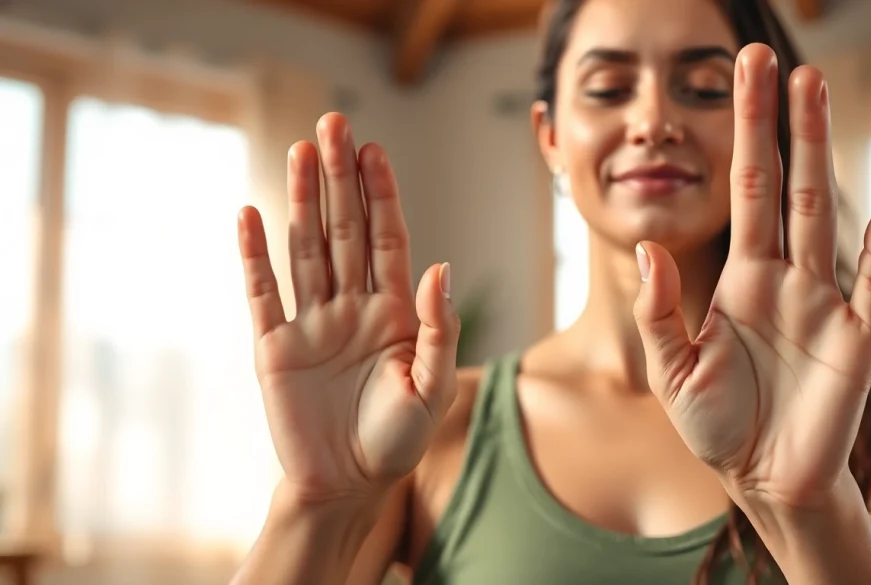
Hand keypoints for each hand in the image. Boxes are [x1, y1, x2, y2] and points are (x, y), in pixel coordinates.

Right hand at [237, 114, 459, 502]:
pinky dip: (254, 255)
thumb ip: (438, 327)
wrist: (347, 487)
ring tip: (301, 151)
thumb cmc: (395, 441)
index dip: (381, 195)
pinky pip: (262, 293)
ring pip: (305, 249)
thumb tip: (440, 264)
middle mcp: (352, 307)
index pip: (388, 239)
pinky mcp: (274, 348)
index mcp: (394, 312)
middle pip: (344, 230)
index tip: (374, 151)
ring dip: (301, 200)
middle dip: (340, 178)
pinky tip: (251, 214)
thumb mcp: (431, 388)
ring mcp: (311, 323)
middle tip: (335, 124)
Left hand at [632, 44, 870, 508]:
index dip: (743, 133)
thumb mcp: (671, 368)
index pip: (743, 190)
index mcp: (739, 278)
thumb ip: (660, 310)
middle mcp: (784, 278)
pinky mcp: (856, 341)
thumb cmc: (715, 425)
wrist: (760, 482)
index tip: (740, 76)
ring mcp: (823, 303)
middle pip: (784, 185)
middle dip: (782, 124)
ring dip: (822, 155)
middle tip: (781, 62)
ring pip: (824, 215)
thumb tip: (647, 246)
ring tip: (816, 93)